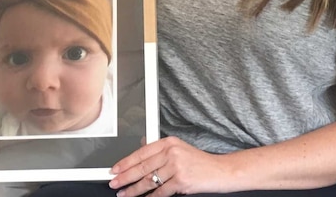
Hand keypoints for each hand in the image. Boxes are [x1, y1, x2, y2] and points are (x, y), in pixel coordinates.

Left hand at [109, 136, 230, 196]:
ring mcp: (176, 167)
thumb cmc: (200, 162)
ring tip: (124, 194)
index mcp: (168, 143)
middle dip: (125, 177)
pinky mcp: (181, 181)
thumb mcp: (180, 149)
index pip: (141, 153)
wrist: (221, 171)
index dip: (125, 162)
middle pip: (142, 167)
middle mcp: (171, 152)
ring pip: (149, 181)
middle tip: (114, 183)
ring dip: (134, 190)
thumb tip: (140, 147)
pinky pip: (161, 192)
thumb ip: (160, 150)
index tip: (115, 169)